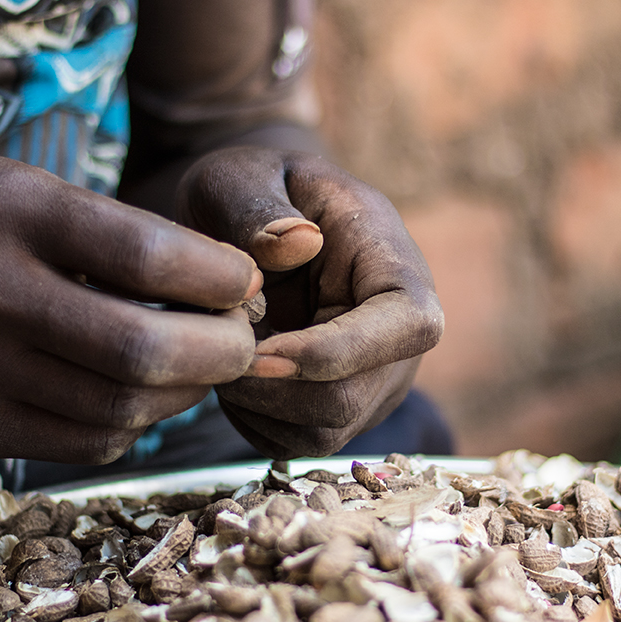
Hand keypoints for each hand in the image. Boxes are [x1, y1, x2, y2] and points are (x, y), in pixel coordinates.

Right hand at [0, 152, 259, 461]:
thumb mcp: (8, 184)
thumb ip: (105, 227)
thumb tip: (221, 280)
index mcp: (7, 214)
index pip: (148, 255)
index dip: (221, 276)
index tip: (243, 281)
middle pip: (143, 350)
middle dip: (222, 350)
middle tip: (242, 339)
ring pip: (122, 408)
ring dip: (185, 392)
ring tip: (197, 365)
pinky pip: (83, 443)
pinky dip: (133, 424)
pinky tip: (140, 396)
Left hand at [173, 148, 442, 456]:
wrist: (248, 222)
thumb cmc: (251, 190)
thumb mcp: (242, 175)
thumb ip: (259, 204)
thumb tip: (294, 245)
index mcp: (397, 268)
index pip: (408, 328)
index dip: (334, 352)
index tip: (256, 345)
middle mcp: (399, 340)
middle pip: (351, 400)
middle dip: (270, 386)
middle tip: (212, 343)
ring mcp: (371, 384)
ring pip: (320, 434)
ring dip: (253, 403)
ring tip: (220, 346)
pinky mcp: (336, 414)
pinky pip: (292, 446)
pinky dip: (249, 419)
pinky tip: (230, 369)